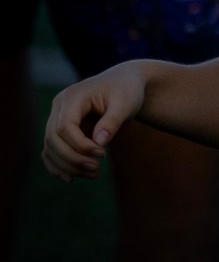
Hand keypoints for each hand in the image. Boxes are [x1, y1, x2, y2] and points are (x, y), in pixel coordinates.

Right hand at [42, 63, 146, 182]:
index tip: (103, 154)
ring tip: (94, 174)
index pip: (65, 127)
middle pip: (53, 139)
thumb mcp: (125, 103)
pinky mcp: (60, 128)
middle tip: (97, 170)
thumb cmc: (126, 90)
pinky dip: (59, 165)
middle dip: (73, 159)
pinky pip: (51, 150)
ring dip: (67, 166)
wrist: (125, 83)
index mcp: (73, 96)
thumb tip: (98, 143)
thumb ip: (112, 121)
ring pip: (50, 148)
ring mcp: (56, 117)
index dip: (80, 145)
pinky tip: (72, 178)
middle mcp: (59, 105)